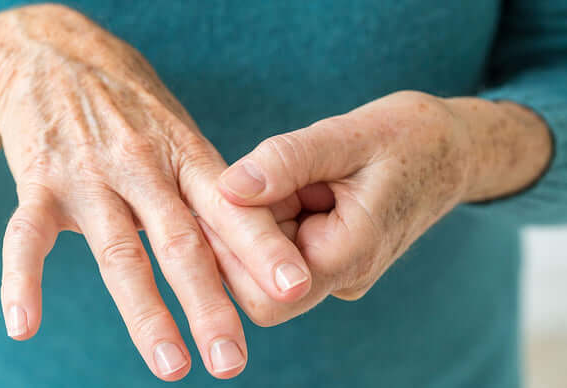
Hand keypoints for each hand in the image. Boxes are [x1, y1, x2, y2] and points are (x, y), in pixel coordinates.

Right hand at [0, 4, 311, 379]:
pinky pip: (25, 235)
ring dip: (144, 313)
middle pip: (181, 241)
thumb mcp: (181, 135)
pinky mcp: (39, 181)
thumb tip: (249, 252)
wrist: (55, 55)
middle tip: (232, 360)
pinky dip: (22, 281)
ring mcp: (89, 174)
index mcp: (186, 155)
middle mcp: (142, 166)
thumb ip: (207, 193)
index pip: (229, 209)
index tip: (294, 288)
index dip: (262, 247)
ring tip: (170, 365)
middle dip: (209, 304)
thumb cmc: (133, 108)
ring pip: (119, 250)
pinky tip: (23, 326)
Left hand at [202, 91, 550, 325]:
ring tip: (291, 174)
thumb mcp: (349, 135)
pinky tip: (294, 182)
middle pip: (255, 285)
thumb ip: (287, 160)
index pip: (266, 294)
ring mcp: (333, 272)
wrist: (451, 151)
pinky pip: (279, 247)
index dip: (231, 252)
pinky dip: (272, 214)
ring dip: (257, 218)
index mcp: (351, 255)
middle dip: (239, 231)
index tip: (225, 193)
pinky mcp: (326, 258)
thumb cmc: (409, 137)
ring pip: (261, 265)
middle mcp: (341, 277)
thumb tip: (227, 187)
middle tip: (255, 176)